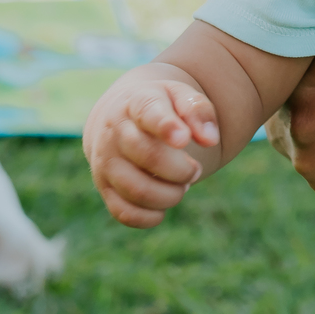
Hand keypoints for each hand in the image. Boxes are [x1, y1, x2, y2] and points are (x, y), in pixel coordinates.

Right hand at [84, 73, 220, 228]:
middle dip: (182, 170)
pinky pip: (125, 213)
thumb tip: (210, 139)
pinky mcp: (104, 188)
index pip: (149, 113)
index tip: (184, 139)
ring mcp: (105, 162)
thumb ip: (199, 111)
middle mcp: (113, 132)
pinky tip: (164, 205)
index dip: (167, 127)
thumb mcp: (181, 96)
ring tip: (180, 185)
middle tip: (194, 170)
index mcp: (136, 103)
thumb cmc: (161, 108)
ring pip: (138, 191)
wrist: (120, 118)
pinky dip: (151, 216)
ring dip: (171, 195)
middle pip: (148, 156)